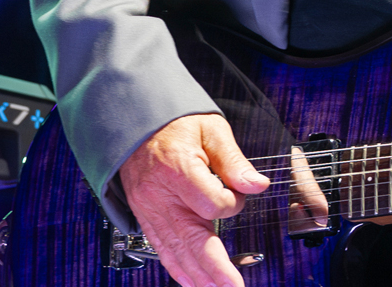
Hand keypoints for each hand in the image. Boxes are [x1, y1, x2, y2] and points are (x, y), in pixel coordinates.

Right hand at [119, 113, 273, 286]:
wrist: (134, 120)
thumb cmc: (173, 123)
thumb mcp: (210, 129)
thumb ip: (233, 160)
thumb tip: (257, 185)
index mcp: (177, 168)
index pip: (212, 203)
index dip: (232, 203)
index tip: (237, 192)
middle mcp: (159, 193)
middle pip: (190, 239)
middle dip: (214, 268)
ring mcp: (149, 207)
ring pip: (175, 249)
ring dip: (198, 275)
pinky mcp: (144, 214)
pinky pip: (160, 247)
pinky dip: (176, 267)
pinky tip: (191, 281)